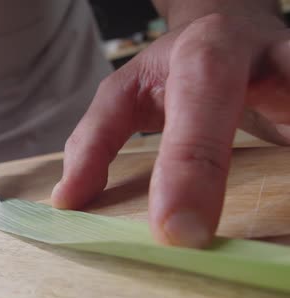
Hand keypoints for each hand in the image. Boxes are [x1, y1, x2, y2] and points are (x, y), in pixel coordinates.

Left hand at [51, 13, 289, 247]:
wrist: (231, 27)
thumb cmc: (175, 68)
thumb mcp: (125, 92)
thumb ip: (96, 140)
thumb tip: (66, 200)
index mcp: (206, 55)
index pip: (198, 107)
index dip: (190, 168)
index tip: (177, 232)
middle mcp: (266, 55)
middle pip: (282, 90)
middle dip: (250, 163)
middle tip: (218, 234)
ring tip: (280, 196)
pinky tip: (286, 180)